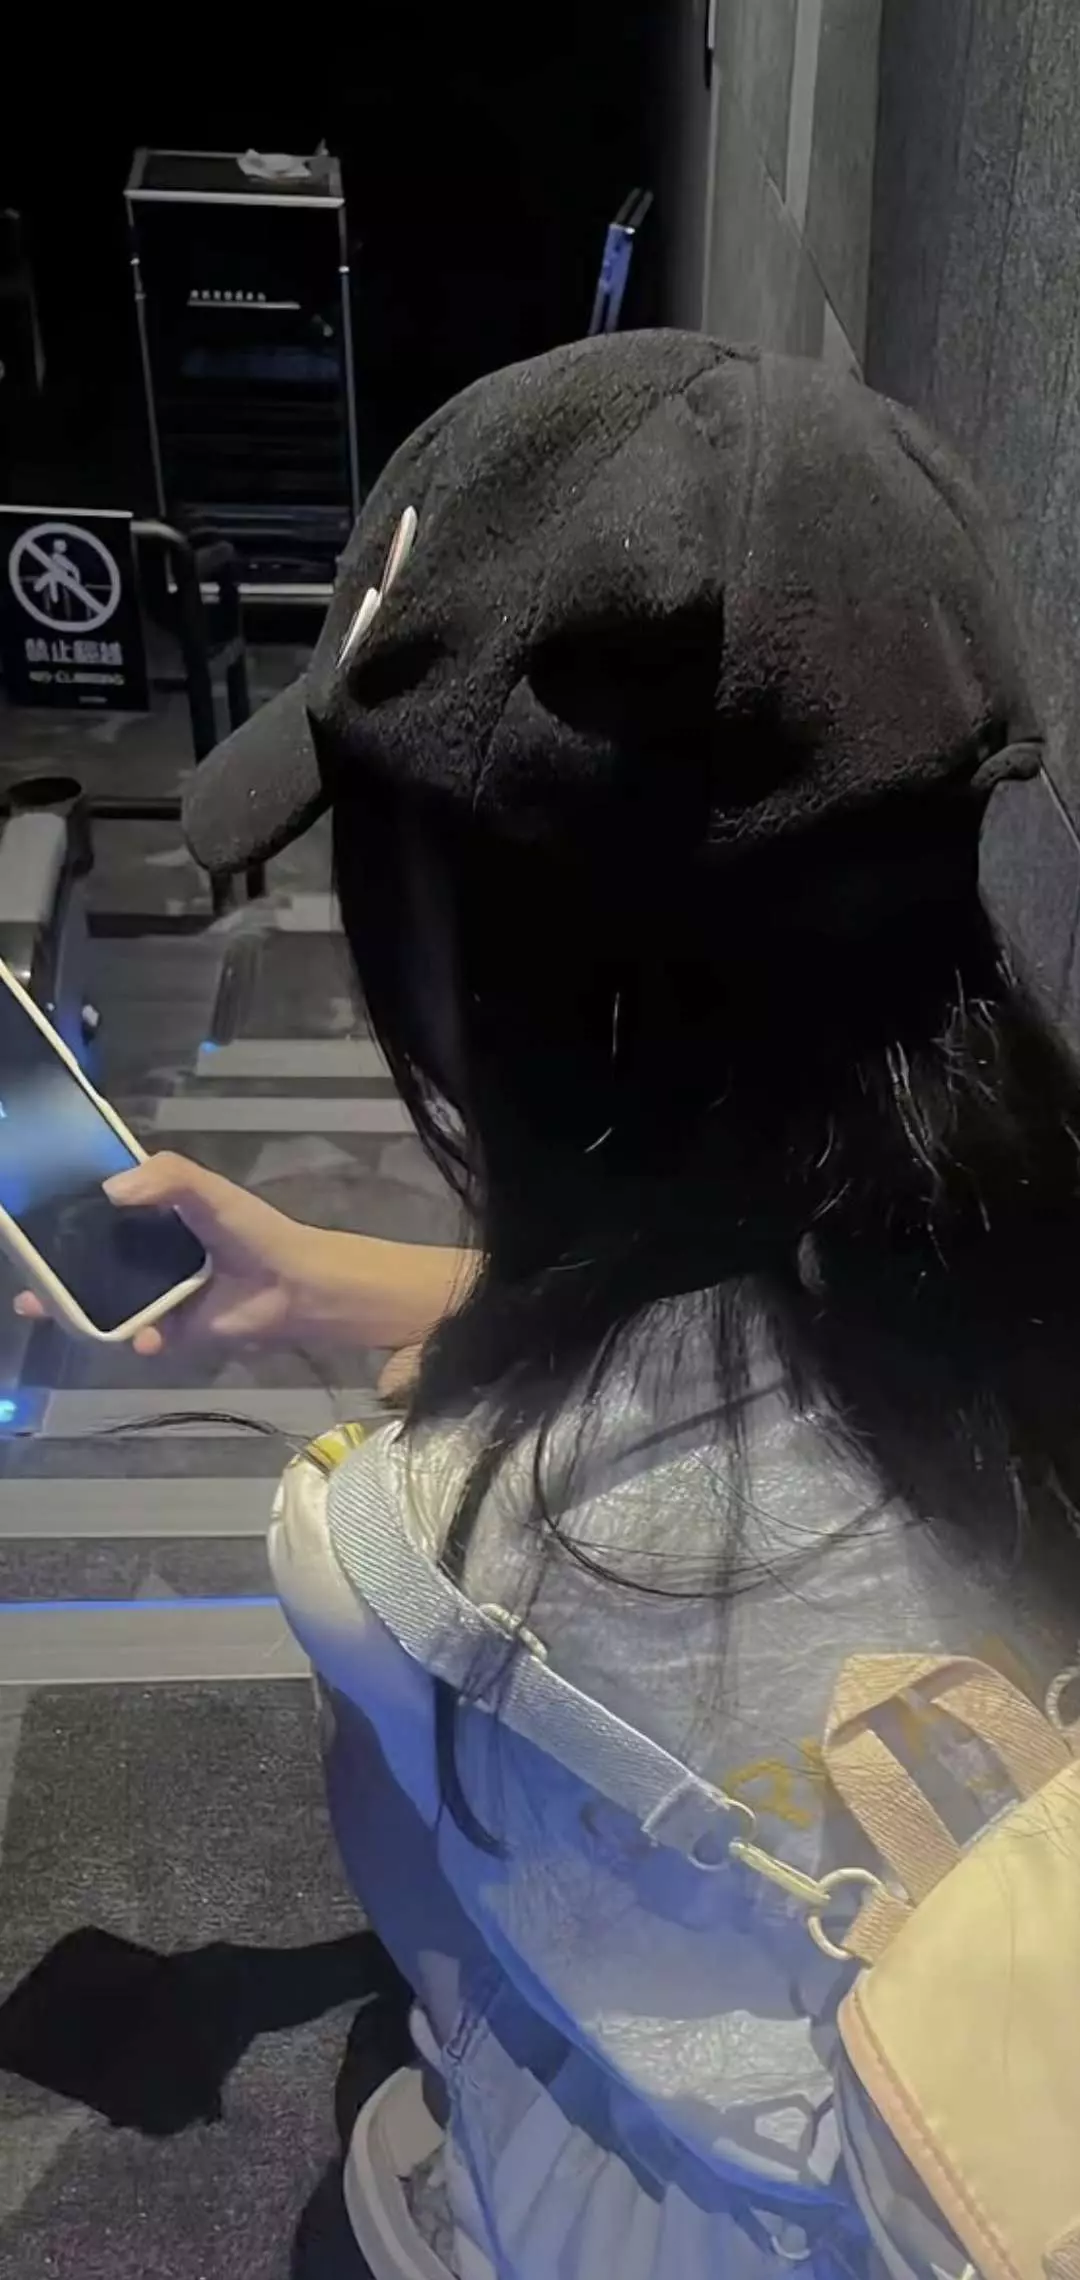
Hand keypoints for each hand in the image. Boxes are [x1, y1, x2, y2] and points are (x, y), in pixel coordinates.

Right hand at [14, 1152, 319, 1357]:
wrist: (295, 1284)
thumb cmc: (252, 1230)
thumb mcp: (208, 1189)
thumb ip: (166, 1175)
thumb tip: (110, 1191)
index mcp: (154, 1217)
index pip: (101, 1215)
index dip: (70, 1217)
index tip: (35, 1222)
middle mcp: (150, 1256)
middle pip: (93, 1262)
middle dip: (56, 1272)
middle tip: (27, 1279)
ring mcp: (159, 1295)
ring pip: (107, 1302)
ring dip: (77, 1309)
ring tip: (43, 1308)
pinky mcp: (174, 1330)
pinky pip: (143, 1335)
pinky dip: (139, 1337)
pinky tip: (145, 1335)